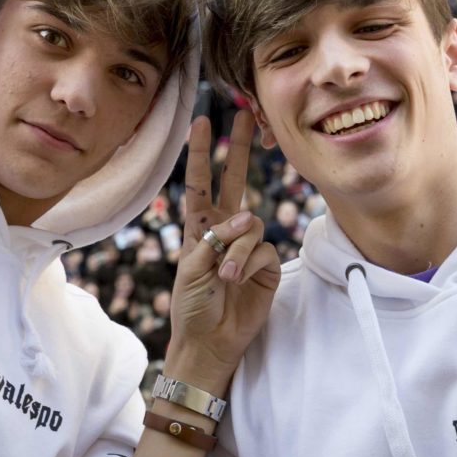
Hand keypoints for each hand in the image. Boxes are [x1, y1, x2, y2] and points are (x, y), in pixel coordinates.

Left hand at [167, 112, 279, 393]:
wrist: (209, 341)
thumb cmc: (191, 306)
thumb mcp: (189, 269)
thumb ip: (213, 239)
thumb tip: (245, 218)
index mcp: (199, 226)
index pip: (200, 183)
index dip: (201, 153)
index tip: (202, 121)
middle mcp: (225, 229)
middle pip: (234, 181)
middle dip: (238, 148)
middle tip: (244, 114)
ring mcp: (248, 246)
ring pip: (250, 224)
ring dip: (236, 249)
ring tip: (225, 276)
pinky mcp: (267, 265)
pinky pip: (263, 250)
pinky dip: (249, 263)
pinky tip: (238, 280)